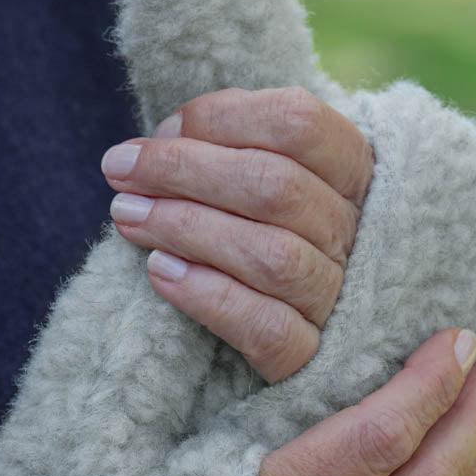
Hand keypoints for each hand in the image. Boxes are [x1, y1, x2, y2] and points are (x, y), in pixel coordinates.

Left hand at [101, 86, 374, 383]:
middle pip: (277, 187)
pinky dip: (209, 297)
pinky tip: (160, 273)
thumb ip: (221, 143)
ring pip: (272, 257)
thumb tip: (165, 137)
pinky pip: (268, 328)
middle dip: (185, 170)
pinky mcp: (309, 357)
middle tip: (120, 171)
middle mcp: (354, 232)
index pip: (300, 124)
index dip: (223, 118)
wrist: (278, 327)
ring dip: (188, 229)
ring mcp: (337, 296)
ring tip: (128, 217)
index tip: (161, 131)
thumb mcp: (254, 171)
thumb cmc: (256, 227)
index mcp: (353, 171)